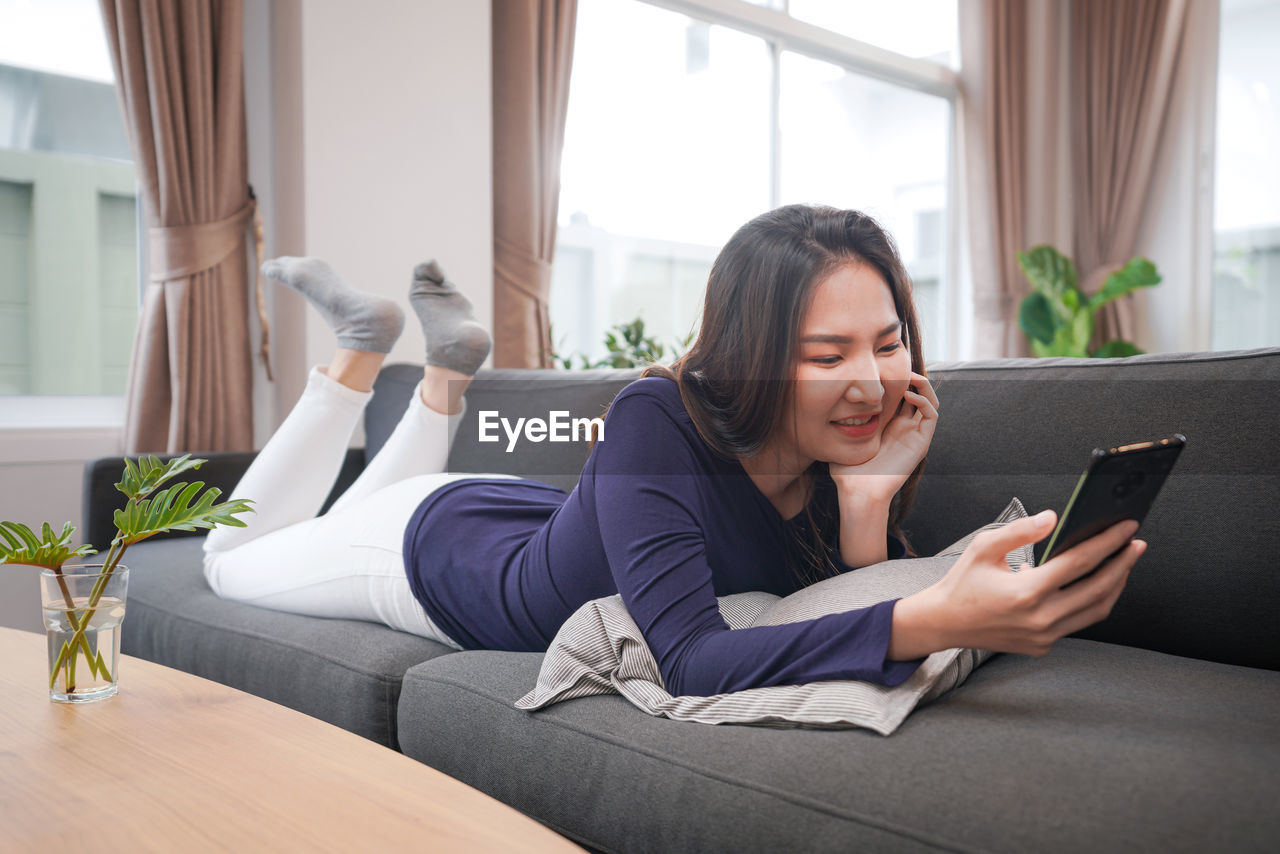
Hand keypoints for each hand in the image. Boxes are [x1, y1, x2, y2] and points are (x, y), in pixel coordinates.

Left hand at [829, 371, 939, 503]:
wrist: (858, 492)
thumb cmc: (847, 470)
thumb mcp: (842, 437)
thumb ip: (840, 420)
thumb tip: (826, 401)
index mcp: (887, 426)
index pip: (898, 396)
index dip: (896, 379)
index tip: (883, 365)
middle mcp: (903, 428)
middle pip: (917, 394)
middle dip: (911, 377)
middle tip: (899, 365)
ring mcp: (914, 435)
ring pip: (929, 401)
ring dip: (922, 384)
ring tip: (909, 375)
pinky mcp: (921, 443)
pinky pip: (931, 415)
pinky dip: (924, 400)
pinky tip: (908, 395)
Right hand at [889, 510, 1145, 659]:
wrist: (944, 623)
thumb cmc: (962, 583)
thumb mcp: (984, 548)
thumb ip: (1022, 530)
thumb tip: (1055, 518)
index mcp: (1026, 592)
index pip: (1080, 562)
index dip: (1108, 542)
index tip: (1127, 527)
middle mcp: (1040, 618)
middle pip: (1099, 588)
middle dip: (1123, 563)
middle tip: (1136, 543)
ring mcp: (1044, 637)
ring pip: (1095, 610)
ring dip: (1114, 585)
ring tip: (1122, 563)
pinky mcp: (1043, 646)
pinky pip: (1078, 622)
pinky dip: (1092, 601)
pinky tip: (1094, 584)